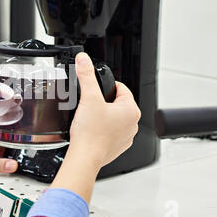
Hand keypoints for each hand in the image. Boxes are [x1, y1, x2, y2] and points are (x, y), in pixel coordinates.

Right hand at [69, 52, 140, 170]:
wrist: (85, 157)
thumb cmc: (90, 133)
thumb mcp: (88, 98)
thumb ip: (86, 75)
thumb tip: (84, 59)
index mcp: (131, 110)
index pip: (121, 88)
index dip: (106, 86)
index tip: (95, 90)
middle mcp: (133, 124)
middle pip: (117, 103)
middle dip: (103, 102)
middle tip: (90, 106)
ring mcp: (126, 137)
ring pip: (114, 118)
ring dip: (103, 116)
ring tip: (90, 120)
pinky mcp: (117, 147)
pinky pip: (111, 132)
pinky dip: (102, 130)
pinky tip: (92, 131)